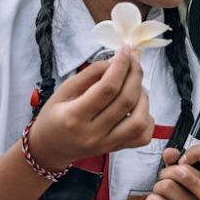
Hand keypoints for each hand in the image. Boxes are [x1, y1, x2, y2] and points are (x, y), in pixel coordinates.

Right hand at [30, 47, 152, 168]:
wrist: (52, 146)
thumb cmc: (55, 115)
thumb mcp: (64, 89)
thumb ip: (90, 74)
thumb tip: (116, 61)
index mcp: (74, 117)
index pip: (107, 88)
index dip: (121, 65)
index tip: (125, 50)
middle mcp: (93, 134)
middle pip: (126, 101)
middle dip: (135, 74)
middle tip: (134, 60)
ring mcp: (107, 144)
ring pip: (139, 120)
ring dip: (142, 96)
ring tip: (133, 85)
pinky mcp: (117, 149)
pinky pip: (142, 136)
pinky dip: (146, 118)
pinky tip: (137, 106)